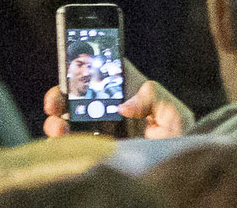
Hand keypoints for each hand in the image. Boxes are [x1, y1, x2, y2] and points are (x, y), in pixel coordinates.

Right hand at [43, 60, 191, 139]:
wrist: (179, 169)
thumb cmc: (181, 135)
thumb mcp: (174, 112)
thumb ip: (154, 98)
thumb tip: (123, 105)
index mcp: (129, 93)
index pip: (103, 73)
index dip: (85, 67)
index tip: (72, 70)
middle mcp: (110, 110)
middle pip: (78, 98)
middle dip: (61, 97)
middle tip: (55, 104)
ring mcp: (100, 132)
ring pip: (69, 122)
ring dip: (57, 123)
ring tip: (57, 128)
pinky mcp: (96, 153)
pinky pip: (72, 147)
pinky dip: (62, 145)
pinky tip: (62, 145)